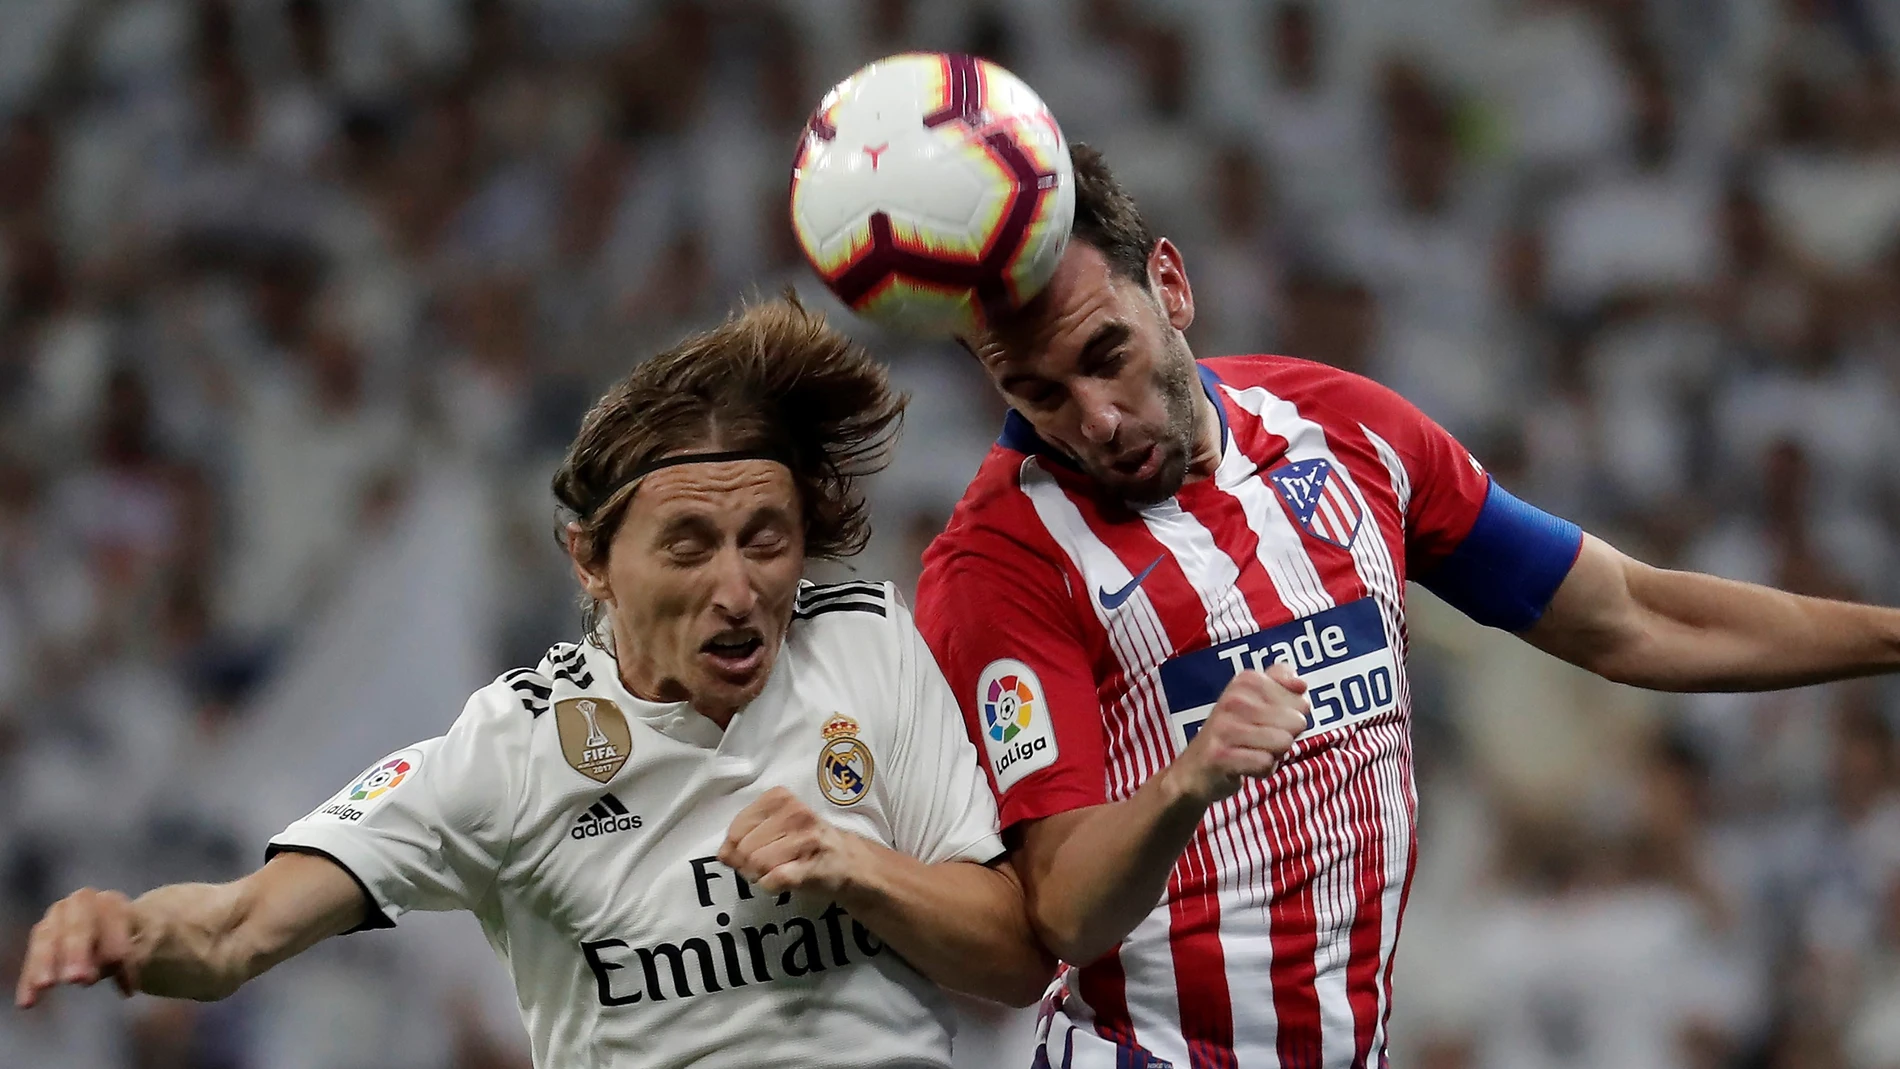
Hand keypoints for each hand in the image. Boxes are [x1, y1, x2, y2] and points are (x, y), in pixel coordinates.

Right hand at [16, 888, 142, 1007]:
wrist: (115, 927)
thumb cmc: (134, 936)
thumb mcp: (148, 941)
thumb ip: (137, 956)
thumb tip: (127, 985)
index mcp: (113, 902)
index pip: (115, 925)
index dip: (118, 953)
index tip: (125, 986)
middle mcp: (81, 903)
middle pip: (79, 926)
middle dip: (78, 952)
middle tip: (78, 979)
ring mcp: (57, 915)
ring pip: (48, 937)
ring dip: (46, 962)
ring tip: (46, 985)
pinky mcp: (42, 933)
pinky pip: (33, 956)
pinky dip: (29, 978)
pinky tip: (27, 1001)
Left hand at [718, 787, 866, 895]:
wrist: (850, 863)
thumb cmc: (807, 843)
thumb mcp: (775, 830)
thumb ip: (744, 837)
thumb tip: (722, 853)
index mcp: (780, 798)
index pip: (736, 829)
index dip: (737, 848)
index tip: (753, 853)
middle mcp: (795, 813)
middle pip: (745, 850)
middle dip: (748, 865)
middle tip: (768, 867)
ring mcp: (806, 840)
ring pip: (757, 866)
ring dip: (760, 877)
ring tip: (779, 872)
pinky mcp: (813, 867)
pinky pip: (773, 880)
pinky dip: (771, 887)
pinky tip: (785, 881)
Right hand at [1168, 663, 1309, 806]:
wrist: (1194, 769)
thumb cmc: (1234, 734)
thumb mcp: (1257, 701)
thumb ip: (1282, 683)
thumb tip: (1301, 684)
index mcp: (1246, 681)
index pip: (1301, 702)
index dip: (1292, 717)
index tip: (1268, 721)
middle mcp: (1234, 699)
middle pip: (1296, 723)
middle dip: (1285, 737)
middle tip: (1260, 739)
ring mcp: (1225, 727)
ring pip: (1284, 742)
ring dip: (1274, 755)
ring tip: (1252, 752)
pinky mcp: (1221, 755)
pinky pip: (1266, 763)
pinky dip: (1262, 770)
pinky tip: (1245, 766)